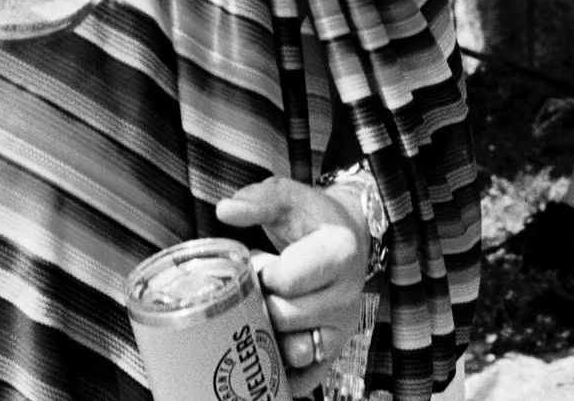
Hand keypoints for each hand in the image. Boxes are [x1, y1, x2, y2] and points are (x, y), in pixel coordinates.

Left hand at [216, 178, 365, 397]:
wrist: (347, 237)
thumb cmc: (312, 218)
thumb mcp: (288, 198)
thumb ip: (258, 200)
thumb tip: (225, 211)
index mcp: (340, 254)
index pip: (285, 279)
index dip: (260, 272)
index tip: (259, 260)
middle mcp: (348, 296)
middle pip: (284, 316)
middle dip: (260, 301)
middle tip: (258, 285)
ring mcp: (343, 327)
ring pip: (293, 350)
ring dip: (267, 334)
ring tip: (266, 308)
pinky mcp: (334, 349)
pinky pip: (306, 376)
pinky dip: (282, 369)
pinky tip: (266, 350)